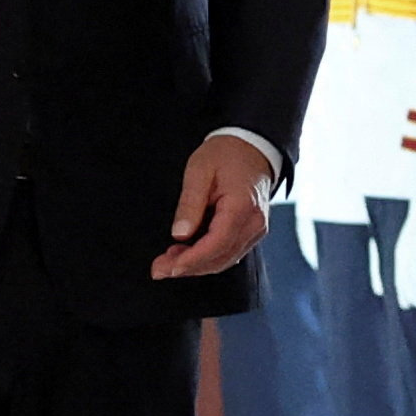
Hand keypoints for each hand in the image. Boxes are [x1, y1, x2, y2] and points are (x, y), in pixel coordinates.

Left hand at [149, 133, 273, 279]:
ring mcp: (256, 229)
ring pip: (225, 259)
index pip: (216, 244)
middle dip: (188, 267)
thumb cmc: (226, 154)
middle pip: (220, 258)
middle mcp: (254, 224)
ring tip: (168, 261)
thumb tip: (179, 234)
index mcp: (242, 208)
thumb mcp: (199, 171)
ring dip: (196, 265)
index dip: (190, 260)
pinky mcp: (252, 231)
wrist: (253, 146)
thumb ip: (190, 204)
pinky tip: (187, 254)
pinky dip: (208, 257)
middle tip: (159, 269)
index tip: (167, 268)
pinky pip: (230, 252)